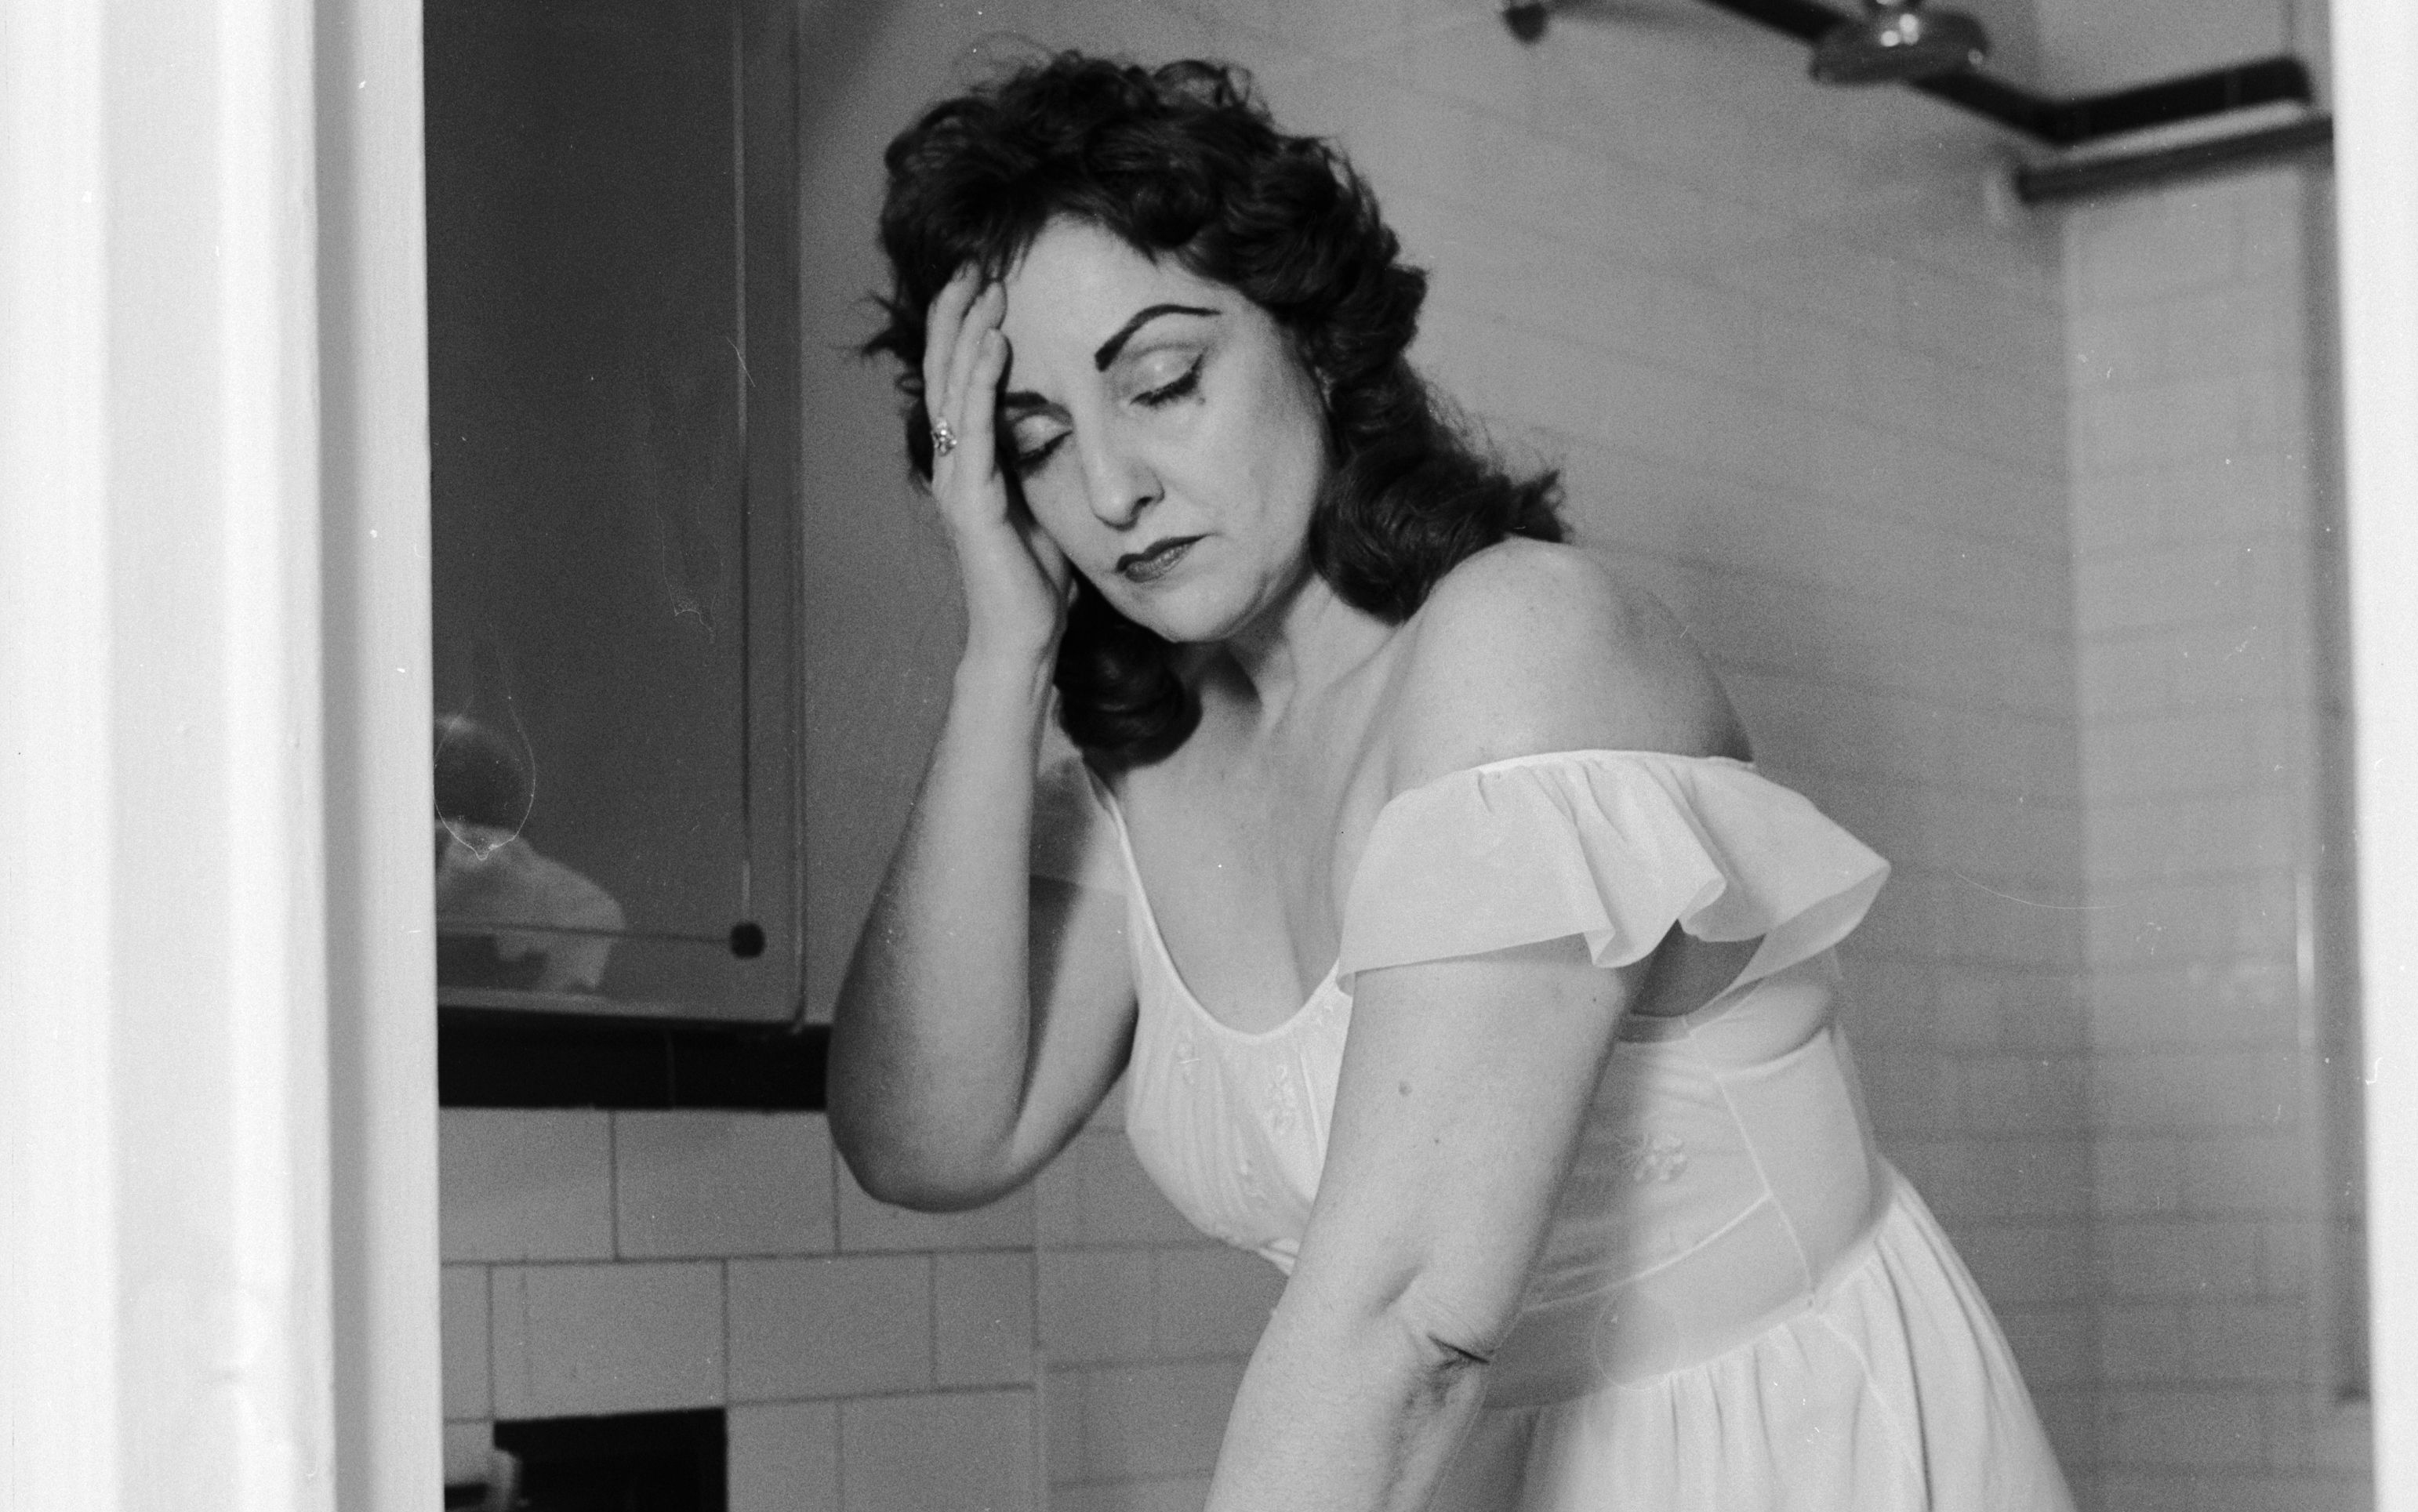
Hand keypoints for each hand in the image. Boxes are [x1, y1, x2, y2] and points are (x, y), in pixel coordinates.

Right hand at [923, 268, 1073, 662]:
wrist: (1025, 637)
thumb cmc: (1038, 578)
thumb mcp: (1044, 501)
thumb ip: (1040, 459)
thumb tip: (1066, 419)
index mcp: (970, 460)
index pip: (959, 379)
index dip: (965, 328)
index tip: (986, 279)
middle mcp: (954, 463)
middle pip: (946, 372)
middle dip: (960, 314)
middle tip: (980, 262)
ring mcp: (957, 480)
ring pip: (954, 390)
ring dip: (969, 334)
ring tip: (988, 287)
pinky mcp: (971, 501)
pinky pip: (975, 430)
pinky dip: (983, 383)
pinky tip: (995, 345)